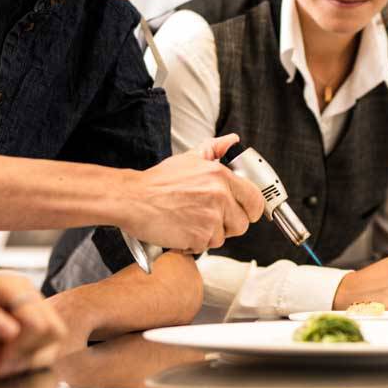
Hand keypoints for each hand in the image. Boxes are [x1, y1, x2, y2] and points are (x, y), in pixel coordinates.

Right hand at [116, 134, 265, 251]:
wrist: (133, 199)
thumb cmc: (157, 182)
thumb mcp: (189, 158)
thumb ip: (214, 148)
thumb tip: (231, 140)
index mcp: (220, 176)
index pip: (255, 199)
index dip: (251, 209)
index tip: (245, 212)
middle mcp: (219, 196)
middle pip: (242, 223)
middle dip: (228, 225)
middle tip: (210, 220)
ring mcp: (210, 218)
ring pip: (223, 237)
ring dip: (208, 235)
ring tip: (190, 222)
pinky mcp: (199, 236)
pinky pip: (206, 247)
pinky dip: (194, 243)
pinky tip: (181, 230)